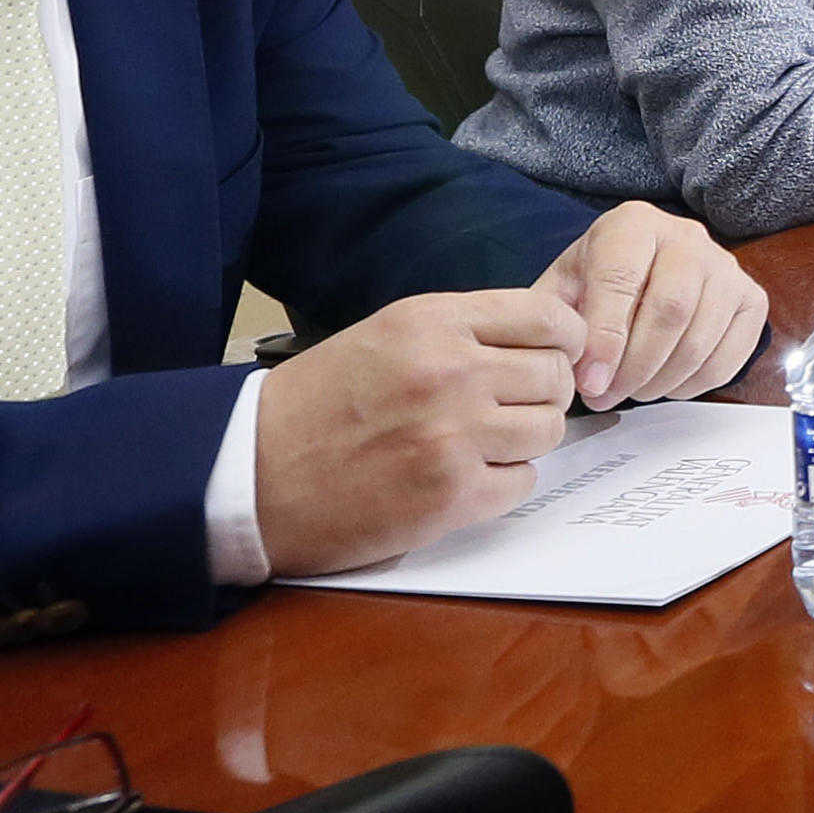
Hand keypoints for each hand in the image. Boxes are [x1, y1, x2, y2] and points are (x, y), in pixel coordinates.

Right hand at [253, 289, 590, 574]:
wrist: (250, 472)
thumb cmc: (315, 405)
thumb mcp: (385, 336)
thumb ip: (461, 333)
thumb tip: (545, 338)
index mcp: (431, 322)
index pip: (548, 317)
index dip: (563, 340)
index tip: (554, 357)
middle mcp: (449, 371)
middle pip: (555, 376)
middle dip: (542, 394)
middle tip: (510, 408)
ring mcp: (454, 435)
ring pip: (548, 430)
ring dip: (525, 441)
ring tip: (481, 444)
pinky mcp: (452, 495)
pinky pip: (523, 482)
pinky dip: (503, 484)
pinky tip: (464, 478)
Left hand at [538, 200, 769, 407]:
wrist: (644, 265)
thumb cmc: (599, 278)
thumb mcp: (564, 287)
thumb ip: (558, 322)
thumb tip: (572, 371)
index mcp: (633, 224)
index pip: (621, 280)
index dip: (605, 339)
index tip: (590, 384)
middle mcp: (687, 237)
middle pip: (670, 310)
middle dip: (635, 366)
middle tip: (607, 396)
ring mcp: (726, 267)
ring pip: (700, 338)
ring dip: (662, 381)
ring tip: (632, 393)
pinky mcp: (751, 299)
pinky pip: (730, 355)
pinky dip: (695, 383)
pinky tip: (666, 385)